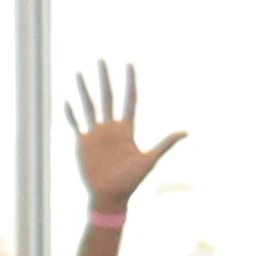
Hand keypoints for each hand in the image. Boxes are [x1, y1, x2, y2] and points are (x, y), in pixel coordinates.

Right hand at [68, 65, 183, 213]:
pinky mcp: (83, 144)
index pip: (128, 99)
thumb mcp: (149, 160)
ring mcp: (95, 135)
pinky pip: (75, 124)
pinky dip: (71, 114)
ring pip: (89, 106)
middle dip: (105, 78)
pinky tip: (67, 101)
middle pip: (107, 97)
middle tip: (102, 59)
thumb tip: (187, 132)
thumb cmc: (131, 181)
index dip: (129, 82)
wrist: (110, 196)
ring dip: (84, 90)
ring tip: (80, 73)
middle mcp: (111, 128)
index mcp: (126, 129)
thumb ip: (165, 144)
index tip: (129, 64)